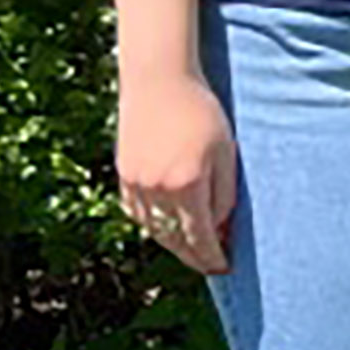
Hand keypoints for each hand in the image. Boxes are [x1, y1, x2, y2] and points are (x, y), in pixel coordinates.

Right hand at [118, 70, 236, 277]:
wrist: (159, 81)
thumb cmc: (201, 111)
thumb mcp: (226, 152)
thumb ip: (224, 194)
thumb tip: (221, 229)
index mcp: (187, 183)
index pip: (201, 236)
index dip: (212, 256)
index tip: (224, 268)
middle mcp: (158, 189)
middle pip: (175, 239)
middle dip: (194, 257)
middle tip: (209, 267)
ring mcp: (136, 184)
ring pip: (155, 229)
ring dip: (174, 245)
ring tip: (191, 252)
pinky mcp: (124, 176)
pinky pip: (138, 213)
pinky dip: (153, 226)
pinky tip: (167, 229)